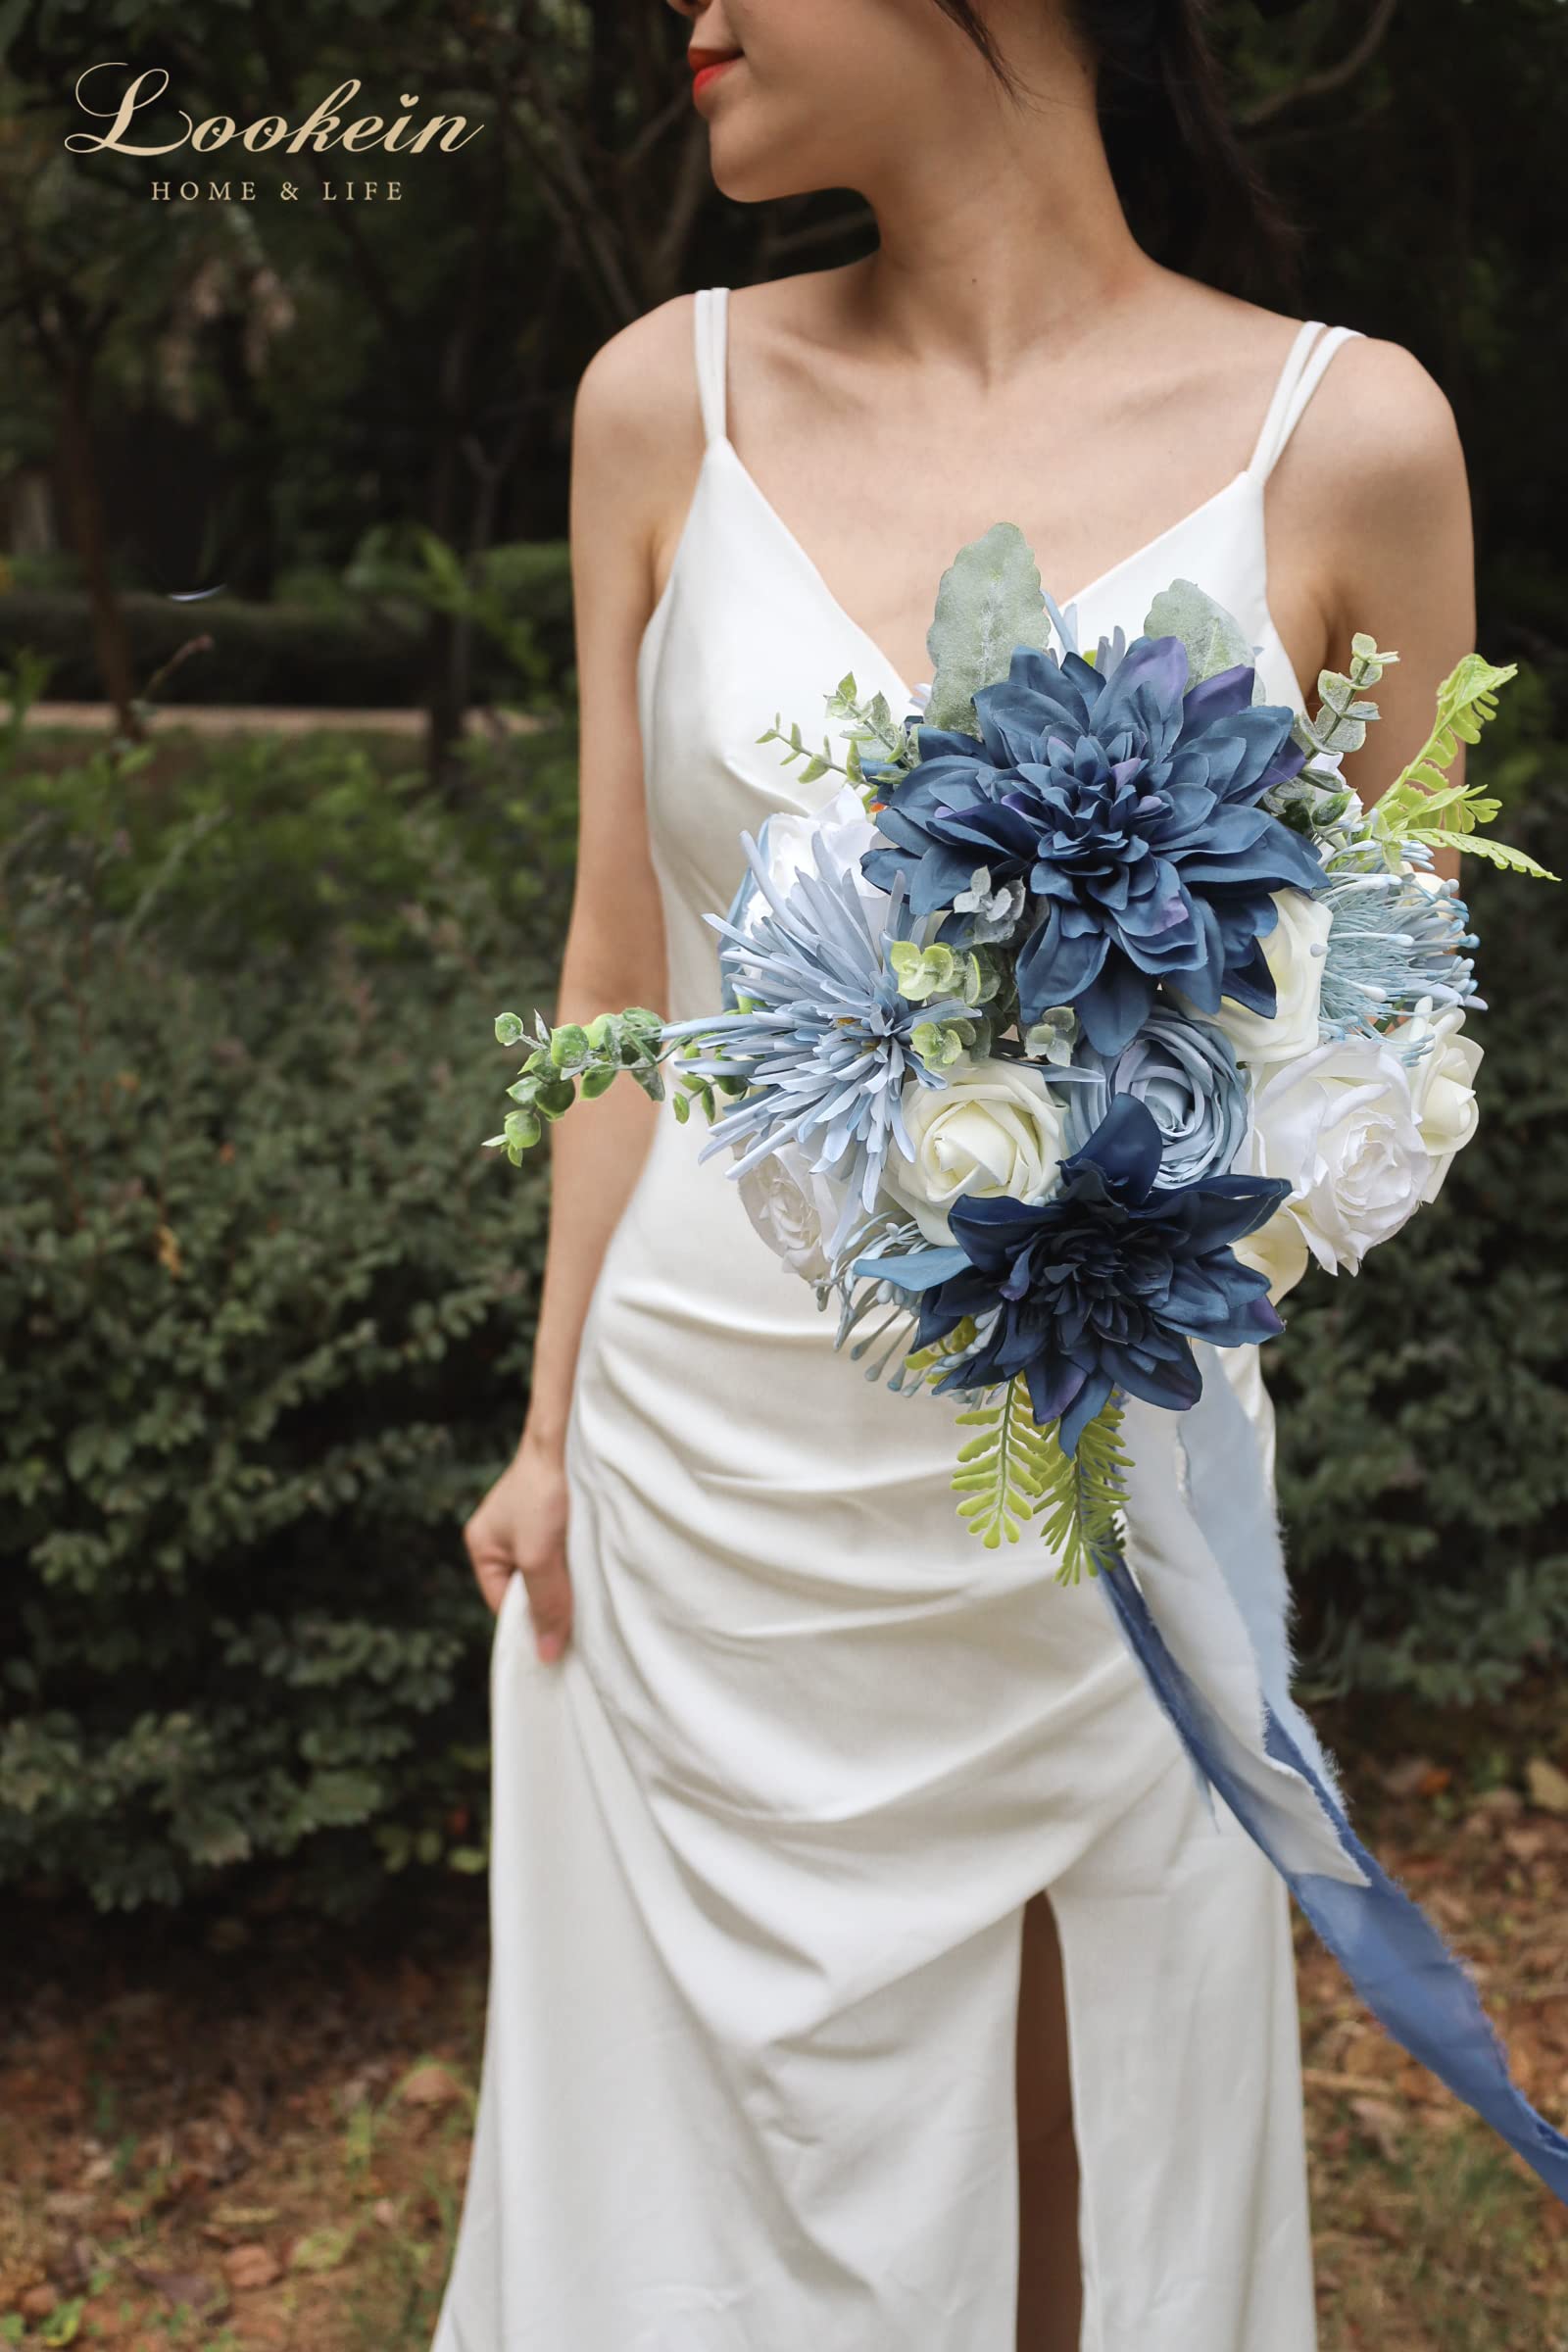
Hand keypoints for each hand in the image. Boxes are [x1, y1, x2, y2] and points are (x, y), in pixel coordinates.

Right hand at [463, 1428, 573, 1661]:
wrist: (571, 1436)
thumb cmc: (544, 1492)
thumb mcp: (540, 1555)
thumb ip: (545, 1603)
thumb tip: (545, 1655)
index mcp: (483, 1547)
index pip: (504, 1605)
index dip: (530, 1622)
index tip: (559, 1638)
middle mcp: (504, 1539)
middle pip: (529, 1591)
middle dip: (553, 1602)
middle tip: (581, 1616)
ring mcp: (532, 1527)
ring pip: (552, 1573)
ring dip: (571, 1581)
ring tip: (591, 1588)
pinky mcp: (559, 1517)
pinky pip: (567, 1554)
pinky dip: (581, 1562)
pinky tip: (598, 1567)